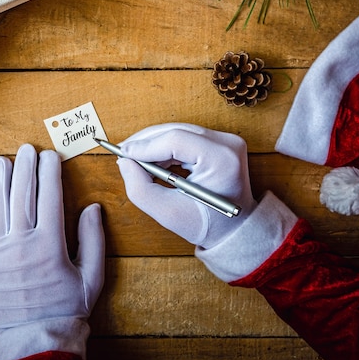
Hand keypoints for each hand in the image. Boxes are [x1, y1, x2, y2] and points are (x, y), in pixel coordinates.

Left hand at [0, 144, 104, 335]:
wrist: (35, 337)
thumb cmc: (66, 308)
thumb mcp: (92, 276)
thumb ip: (93, 239)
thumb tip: (92, 208)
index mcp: (50, 244)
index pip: (50, 196)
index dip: (50, 171)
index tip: (51, 156)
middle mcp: (22, 242)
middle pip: (22, 193)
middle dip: (25, 167)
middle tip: (27, 149)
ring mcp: (0, 250)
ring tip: (2, 161)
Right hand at [116, 123, 256, 248]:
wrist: (235, 229)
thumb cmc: (207, 225)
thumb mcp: (168, 214)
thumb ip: (140, 189)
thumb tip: (125, 161)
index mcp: (222, 160)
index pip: (176, 140)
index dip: (146, 146)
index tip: (123, 155)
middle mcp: (227, 144)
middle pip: (176, 130)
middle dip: (146, 142)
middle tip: (124, 156)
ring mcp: (225, 140)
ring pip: (177, 131)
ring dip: (153, 144)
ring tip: (137, 162)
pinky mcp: (219, 141)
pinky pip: (184, 135)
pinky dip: (164, 146)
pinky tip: (152, 160)